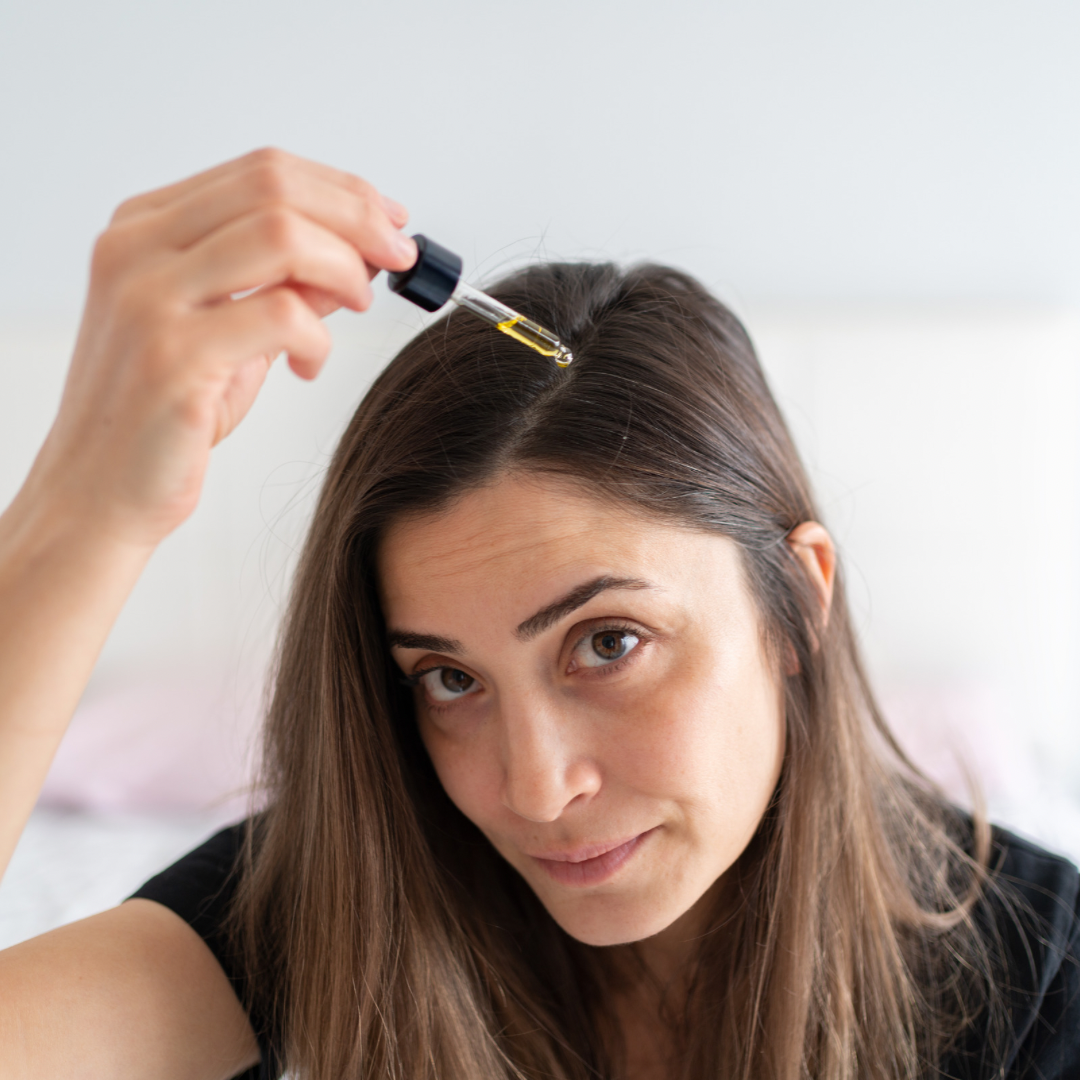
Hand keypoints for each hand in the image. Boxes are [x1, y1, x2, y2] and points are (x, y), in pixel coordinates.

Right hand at [28, 148, 416, 547]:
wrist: (99, 491)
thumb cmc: (165, 415)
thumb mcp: (231, 333)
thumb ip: (285, 286)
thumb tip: (361, 251)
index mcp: (143, 229)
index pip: (261, 171)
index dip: (342, 190)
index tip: (391, 220)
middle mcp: (136, 249)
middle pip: (274, 187)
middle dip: (358, 216)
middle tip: (400, 255)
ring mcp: (148, 298)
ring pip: (281, 236)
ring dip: (344, 267)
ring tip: (358, 304)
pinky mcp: (171, 356)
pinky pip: (282, 316)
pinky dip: (319, 338)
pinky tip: (310, 366)